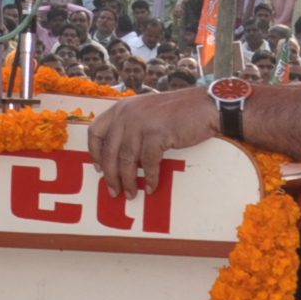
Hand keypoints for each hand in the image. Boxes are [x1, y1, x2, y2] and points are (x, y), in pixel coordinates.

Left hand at [86, 88, 216, 195]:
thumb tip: (119, 154)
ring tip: (131, 194)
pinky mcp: (157, 134)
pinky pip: (148, 162)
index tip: (99, 168)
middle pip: (109, 150)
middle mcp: (127, 114)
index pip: (95, 131)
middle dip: (110, 175)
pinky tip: (152, 187)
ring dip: (128, 181)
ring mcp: (141, 123)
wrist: (205, 106)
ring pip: (126, 159)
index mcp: (121, 108)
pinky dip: (150, 178)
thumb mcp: (146, 111)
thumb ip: (130, 125)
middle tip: (113, 191)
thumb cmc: (178, 111)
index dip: (95, 152)